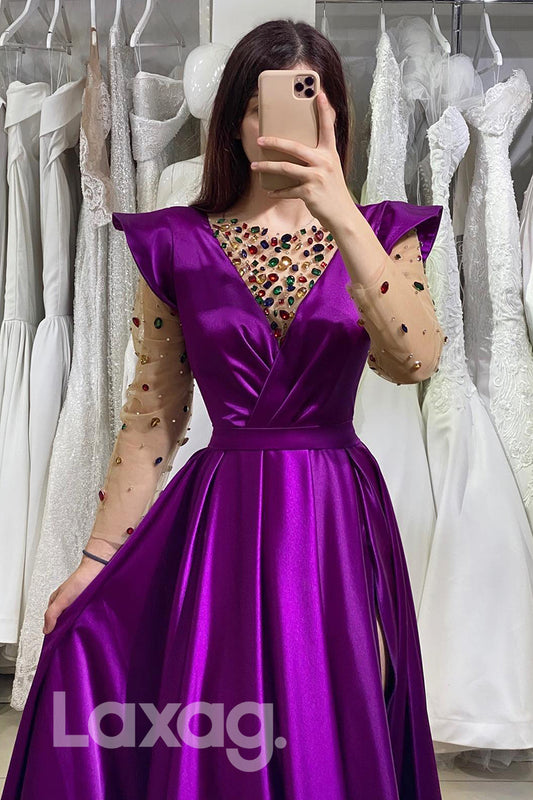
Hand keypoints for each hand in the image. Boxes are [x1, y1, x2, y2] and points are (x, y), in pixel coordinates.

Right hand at [43, 558, 104, 634]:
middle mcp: (66, 603)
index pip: (51, 620)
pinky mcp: (88, 604)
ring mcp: (78, 604)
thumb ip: (52, 613)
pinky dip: (86, 620)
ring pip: (75, 619)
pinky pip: (85, 616)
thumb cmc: (81, 580)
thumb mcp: (62, 598)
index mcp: (56, 601)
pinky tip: (89, 622)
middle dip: (66, 628)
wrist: (99, 570)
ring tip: (80, 629)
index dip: (53, 630)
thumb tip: (46, 629)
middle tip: (70, 636)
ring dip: (77, 624)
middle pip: (63, 621)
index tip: (56, 641)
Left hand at [250, 90, 352, 229]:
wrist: (341, 214)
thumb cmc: (333, 190)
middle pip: (295, 147)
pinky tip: (269, 191)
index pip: (327, 127)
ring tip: (255, 166)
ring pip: (286, 168)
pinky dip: (277, 191)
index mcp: (330, 153)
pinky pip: (288, 189)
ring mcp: (316, 177)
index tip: (319, 93)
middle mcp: (324, 162)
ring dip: (267, 167)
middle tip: (260, 139)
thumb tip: (296, 150)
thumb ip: (318, 157)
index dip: (324, 110)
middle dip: (275, 142)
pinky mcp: (309, 192)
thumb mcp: (331, 169)